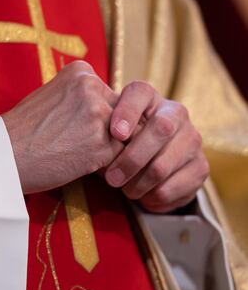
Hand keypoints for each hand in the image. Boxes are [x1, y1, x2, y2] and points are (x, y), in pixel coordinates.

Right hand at [2, 61, 121, 194]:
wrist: (3, 154)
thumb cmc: (23, 129)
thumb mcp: (51, 95)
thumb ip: (80, 97)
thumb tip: (107, 109)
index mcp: (81, 71)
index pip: (110, 96)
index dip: (97, 116)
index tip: (76, 127)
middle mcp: (93, 87)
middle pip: (121, 114)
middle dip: (108, 131)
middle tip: (80, 143)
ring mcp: (99, 115)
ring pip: (123, 136)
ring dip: (107, 149)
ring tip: (78, 153)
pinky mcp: (102, 144)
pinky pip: (118, 156)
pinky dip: (104, 164)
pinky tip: (78, 163)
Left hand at [104, 81, 208, 212]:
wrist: (153, 162)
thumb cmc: (121, 142)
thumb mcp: (108, 131)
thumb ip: (100, 127)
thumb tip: (88, 136)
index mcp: (149, 98)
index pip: (140, 92)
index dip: (128, 111)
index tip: (115, 133)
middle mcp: (176, 113)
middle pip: (160, 129)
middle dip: (131, 159)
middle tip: (111, 178)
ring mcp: (192, 139)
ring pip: (163, 166)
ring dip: (138, 184)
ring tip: (124, 189)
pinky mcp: (200, 167)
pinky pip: (173, 188)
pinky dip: (152, 198)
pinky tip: (143, 197)